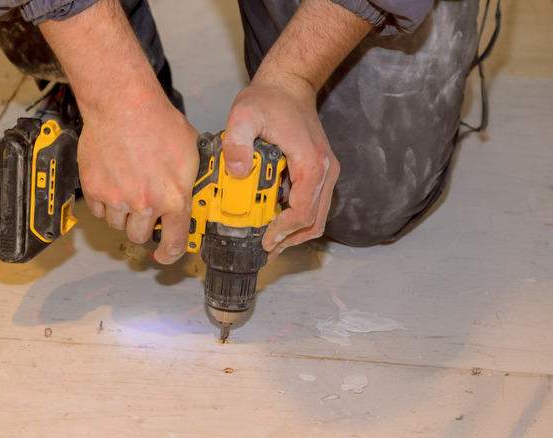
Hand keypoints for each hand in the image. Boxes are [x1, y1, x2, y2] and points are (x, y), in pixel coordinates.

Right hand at [77, 91, 199, 263]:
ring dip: (122, 212)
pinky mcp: (95, 190)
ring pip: (117, 223)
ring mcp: (117, 199)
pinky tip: (113, 179)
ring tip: (128, 185)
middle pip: (139, 236)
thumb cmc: (157, 122)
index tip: (165, 255)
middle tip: (143, 206)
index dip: (170, 254)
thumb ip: (189, 181)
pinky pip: (98, 208)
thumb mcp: (191, 152)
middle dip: (142, 225)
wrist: (123, 105)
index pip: (173, 243)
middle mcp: (145, 203)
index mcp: (174, 198)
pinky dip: (104, 200)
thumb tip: (192, 194)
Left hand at [222, 71, 339, 262]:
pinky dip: (294, 216)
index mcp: (311, 162)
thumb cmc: (270, 99)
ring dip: (293, 231)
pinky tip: (271, 216)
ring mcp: (323, 172)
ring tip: (267, 239)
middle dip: (290, 240)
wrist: (289, 83)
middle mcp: (324, 170)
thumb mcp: (244, 114)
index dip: (284, 232)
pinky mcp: (317, 172)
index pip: (304, 212)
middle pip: (314, 221)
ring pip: (315, 216)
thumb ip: (236, 142)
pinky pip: (310, 204)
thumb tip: (238, 172)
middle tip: (265, 249)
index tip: (265, 240)